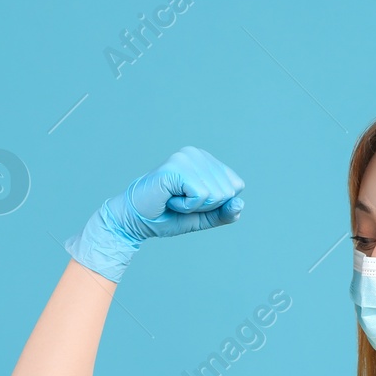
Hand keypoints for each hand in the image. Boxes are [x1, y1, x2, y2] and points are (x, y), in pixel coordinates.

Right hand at [64, 146, 244, 281]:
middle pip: (228, 191)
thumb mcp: (203, 217)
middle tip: (180, 202)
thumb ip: (225, 212)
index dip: (217, 204)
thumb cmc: (167, 216)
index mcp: (205, 160)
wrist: (135, 222)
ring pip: (216, 194)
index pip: (236, 186)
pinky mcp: (176, 167)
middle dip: (206, 206)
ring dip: (194, 207)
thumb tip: (240, 203)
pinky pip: (201, 195)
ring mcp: (186, 157)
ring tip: (174, 200)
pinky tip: (170, 199)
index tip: (191, 201)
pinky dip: (187, 207)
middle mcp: (197, 153)